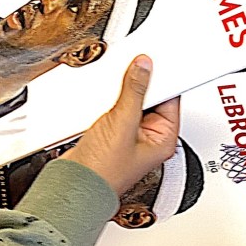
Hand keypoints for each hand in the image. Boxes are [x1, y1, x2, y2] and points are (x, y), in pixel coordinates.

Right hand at [61, 55, 180, 195]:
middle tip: (134, 68)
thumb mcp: (123, 124)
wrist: (72, 185)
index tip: (156, 60)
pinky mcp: (111, 132)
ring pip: (131, 100)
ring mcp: (129, 134)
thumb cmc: (103, 172)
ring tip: (115, 87)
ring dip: (122, 91)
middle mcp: (149, 137)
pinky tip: (103, 97)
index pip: (172, 98)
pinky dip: (109, 99)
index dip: (165, 78)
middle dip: (141, 82)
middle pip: (152, 97)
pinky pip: (115, 107)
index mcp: (164, 138)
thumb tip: (144, 67)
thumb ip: (135, 91)